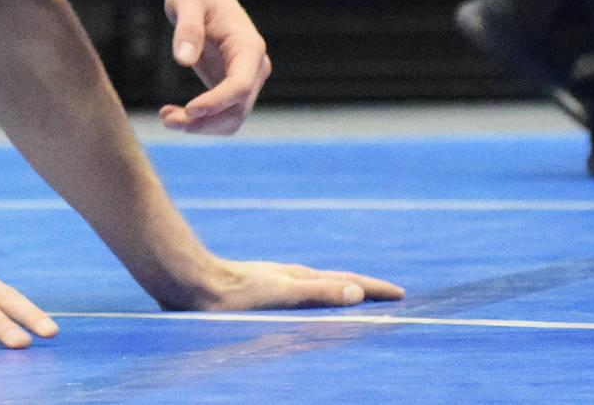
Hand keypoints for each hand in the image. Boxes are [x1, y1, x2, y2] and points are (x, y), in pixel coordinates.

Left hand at [159, 0, 270, 134]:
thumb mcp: (186, 1)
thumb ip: (187, 28)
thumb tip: (183, 60)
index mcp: (249, 47)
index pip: (240, 85)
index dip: (217, 102)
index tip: (189, 110)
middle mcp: (254, 68)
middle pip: (238, 109)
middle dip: (204, 121)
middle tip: (167, 120)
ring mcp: (245, 80)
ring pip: (232, 118)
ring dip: (201, 127)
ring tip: (166, 119)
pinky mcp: (231, 86)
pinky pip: (221, 114)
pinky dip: (200, 121)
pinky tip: (172, 114)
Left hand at [169, 255, 402, 311]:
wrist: (192, 286)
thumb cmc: (234, 291)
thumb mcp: (282, 291)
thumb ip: (318, 292)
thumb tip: (357, 290)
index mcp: (299, 278)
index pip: (346, 282)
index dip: (374, 288)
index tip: (401, 294)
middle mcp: (289, 280)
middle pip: (334, 284)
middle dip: (362, 291)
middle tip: (387, 297)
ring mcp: (274, 287)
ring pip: (316, 292)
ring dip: (338, 297)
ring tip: (355, 303)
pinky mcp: (258, 297)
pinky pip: (298, 301)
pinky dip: (315, 305)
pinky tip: (306, 314)